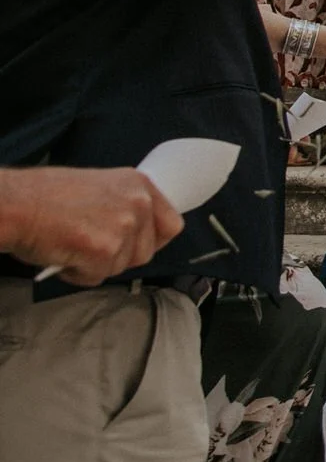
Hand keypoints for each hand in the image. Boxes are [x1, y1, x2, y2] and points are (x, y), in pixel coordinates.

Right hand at [0, 167, 181, 285]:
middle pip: (145, 252)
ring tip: (72, 247)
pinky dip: (78, 274)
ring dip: (96, 266)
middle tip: (90, 247)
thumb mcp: (99, 188)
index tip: (133, 246)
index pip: (171, 224)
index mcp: (139, 185)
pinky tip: (63, 256)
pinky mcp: (105, 250)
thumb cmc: (45, 196)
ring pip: (121, 266)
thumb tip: (131, 234)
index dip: (151, 241)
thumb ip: (123, 207)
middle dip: (118, 257)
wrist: (17, 204)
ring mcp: (124, 227)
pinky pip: (98, 277)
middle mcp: (138, 203)